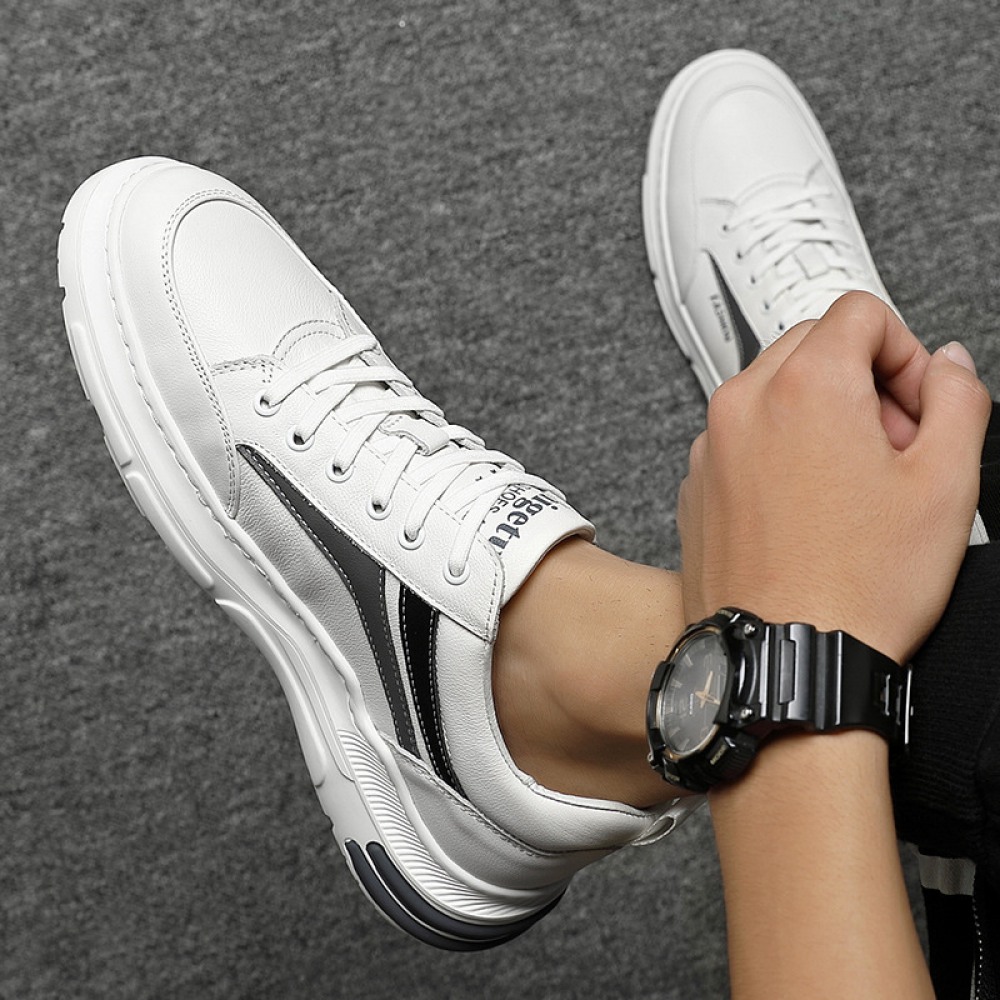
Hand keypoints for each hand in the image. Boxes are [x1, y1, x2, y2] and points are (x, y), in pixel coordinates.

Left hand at [677, 291, 990, 663]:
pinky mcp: (695, 484)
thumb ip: (957, 399)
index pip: (860, 313)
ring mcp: (710, 446)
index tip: (917, 404)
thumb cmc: (856, 587)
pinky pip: (742, 439)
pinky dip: (777, 451)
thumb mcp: (947, 483)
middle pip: (812, 345)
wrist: (784, 660)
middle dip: (863, 381)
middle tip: (893, 446)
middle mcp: (744, 404)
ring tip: (852, 486)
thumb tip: (947, 364)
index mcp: (805, 385)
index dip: (905, 353)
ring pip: (774, 392)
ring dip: (819, 416)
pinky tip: (808, 511)